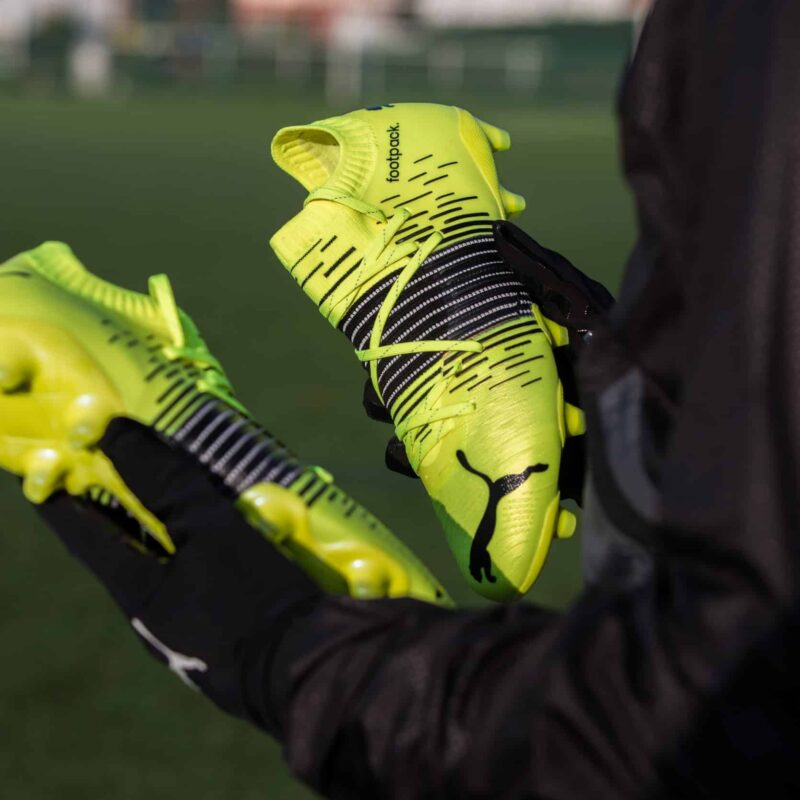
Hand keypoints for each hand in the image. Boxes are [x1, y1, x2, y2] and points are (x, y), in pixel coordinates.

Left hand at [35, 417, 317, 730]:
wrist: (313, 668)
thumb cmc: (254, 598)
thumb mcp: (211, 530)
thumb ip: (164, 482)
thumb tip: (115, 432)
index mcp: (139, 594)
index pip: (86, 538)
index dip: (64, 502)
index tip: (48, 471)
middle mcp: (157, 614)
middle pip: (130, 550)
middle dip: (125, 508)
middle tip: (125, 466)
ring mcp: (193, 630)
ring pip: (172, 566)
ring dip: (172, 529)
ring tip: (187, 492)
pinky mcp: (230, 635)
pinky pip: (208, 582)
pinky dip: (210, 551)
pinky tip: (238, 533)